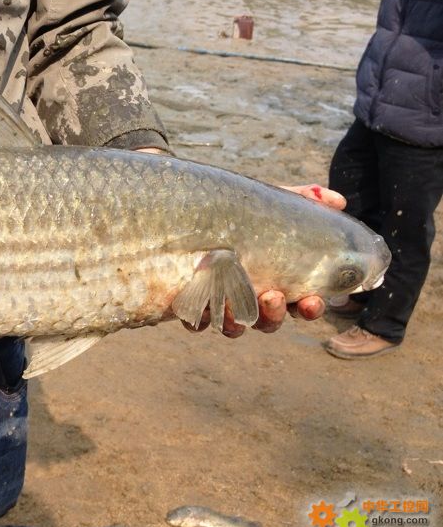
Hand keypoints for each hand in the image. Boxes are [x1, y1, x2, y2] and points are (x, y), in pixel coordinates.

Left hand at [179, 184, 346, 337]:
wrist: (188, 211)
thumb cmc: (237, 213)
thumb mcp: (270, 204)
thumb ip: (303, 200)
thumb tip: (338, 201)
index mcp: (276, 280)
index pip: (301, 304)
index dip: (310, 309)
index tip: (312, 300)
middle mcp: (249, 297)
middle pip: (269, 321)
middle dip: (275, 314)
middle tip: (273, 296)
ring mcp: (220, 302)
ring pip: (236, 326)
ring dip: (241, 319)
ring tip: (234, 299)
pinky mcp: (191, 302)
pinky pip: (196, 321)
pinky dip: (202, 318)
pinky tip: (205, 307)